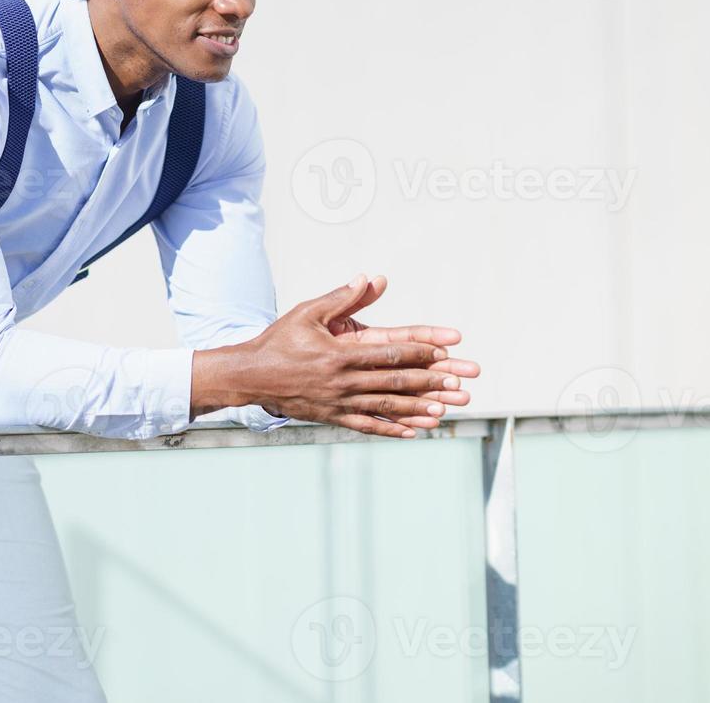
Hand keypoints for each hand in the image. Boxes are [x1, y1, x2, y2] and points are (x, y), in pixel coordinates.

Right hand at [191, 273, 480, 438]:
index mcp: (339, 354)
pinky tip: (415, 432)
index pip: (389, 353)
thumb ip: (340, 297)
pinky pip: (368, 425)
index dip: (420, 352)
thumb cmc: (278, 340)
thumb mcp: (307, 313)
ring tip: (446, 411)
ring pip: (386, 407)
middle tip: (460, 385)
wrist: (249, 376)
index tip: (447, 351)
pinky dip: (393, 429)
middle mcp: (343, 381)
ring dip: (419, 409)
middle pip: (395, 383)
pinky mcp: (333, 417)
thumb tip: (370, 278)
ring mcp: (339, 403)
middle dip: (431, 383)